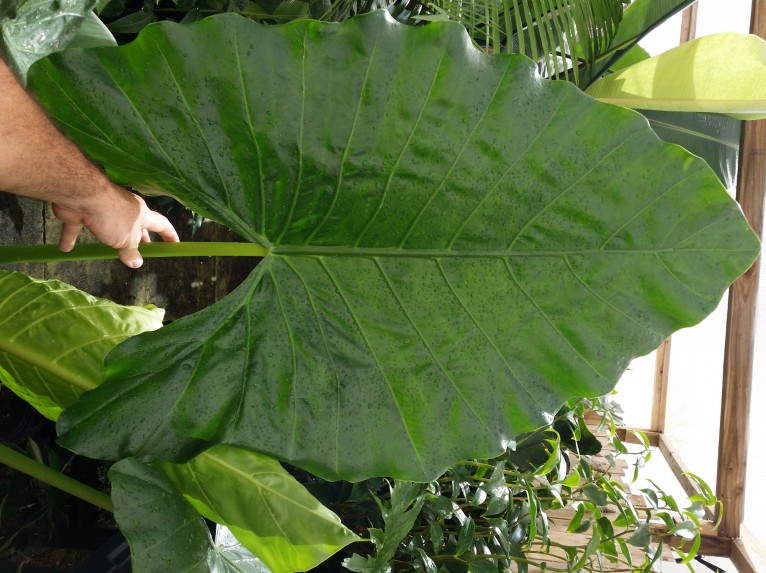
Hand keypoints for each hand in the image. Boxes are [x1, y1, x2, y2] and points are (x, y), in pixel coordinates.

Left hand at [53, 184, 179, 267]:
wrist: (82, 196)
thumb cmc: (112, 216)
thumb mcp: (127, 239)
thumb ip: (131, 251)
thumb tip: (137, 262)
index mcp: (141, 215)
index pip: (162, 224)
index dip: (170, 235)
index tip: (175, 244)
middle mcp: (124, 210)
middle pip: (135, 226)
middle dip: (139, 238)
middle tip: (143, 250)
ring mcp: (102, 210)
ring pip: (107, 226)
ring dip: (108, 238)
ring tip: (109, 251)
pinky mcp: (81, 213)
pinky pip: (77, 228)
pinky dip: (72, 238)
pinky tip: (66, 248)